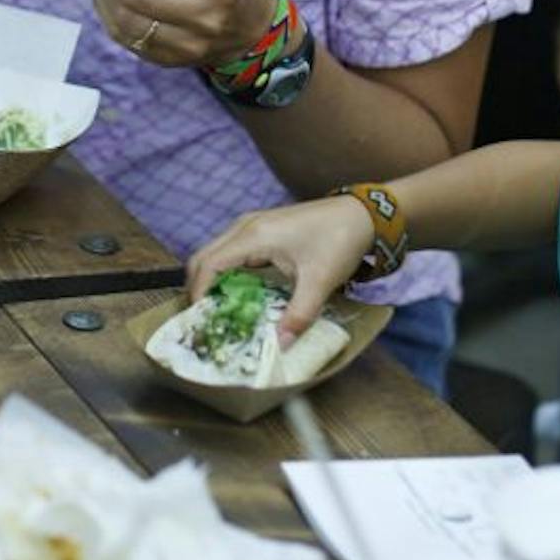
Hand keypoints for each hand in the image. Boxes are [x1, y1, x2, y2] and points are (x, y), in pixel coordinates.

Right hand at [186, 198, 372, 347]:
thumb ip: (298, 314)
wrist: (360, 215)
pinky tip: (237, 294)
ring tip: (217, 311)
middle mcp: (245, 227)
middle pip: (204, 256)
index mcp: (254, 236)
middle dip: (198, 288)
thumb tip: (279, 344)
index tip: (198, 319)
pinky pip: (231, 252)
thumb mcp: (319, 281)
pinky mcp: (260, 230)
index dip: (198, 292)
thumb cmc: (338, 241)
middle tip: (203, 319)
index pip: (210, 264)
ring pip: (215, 253)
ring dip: (211, 280)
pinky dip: (225, 273)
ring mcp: (251, 226)